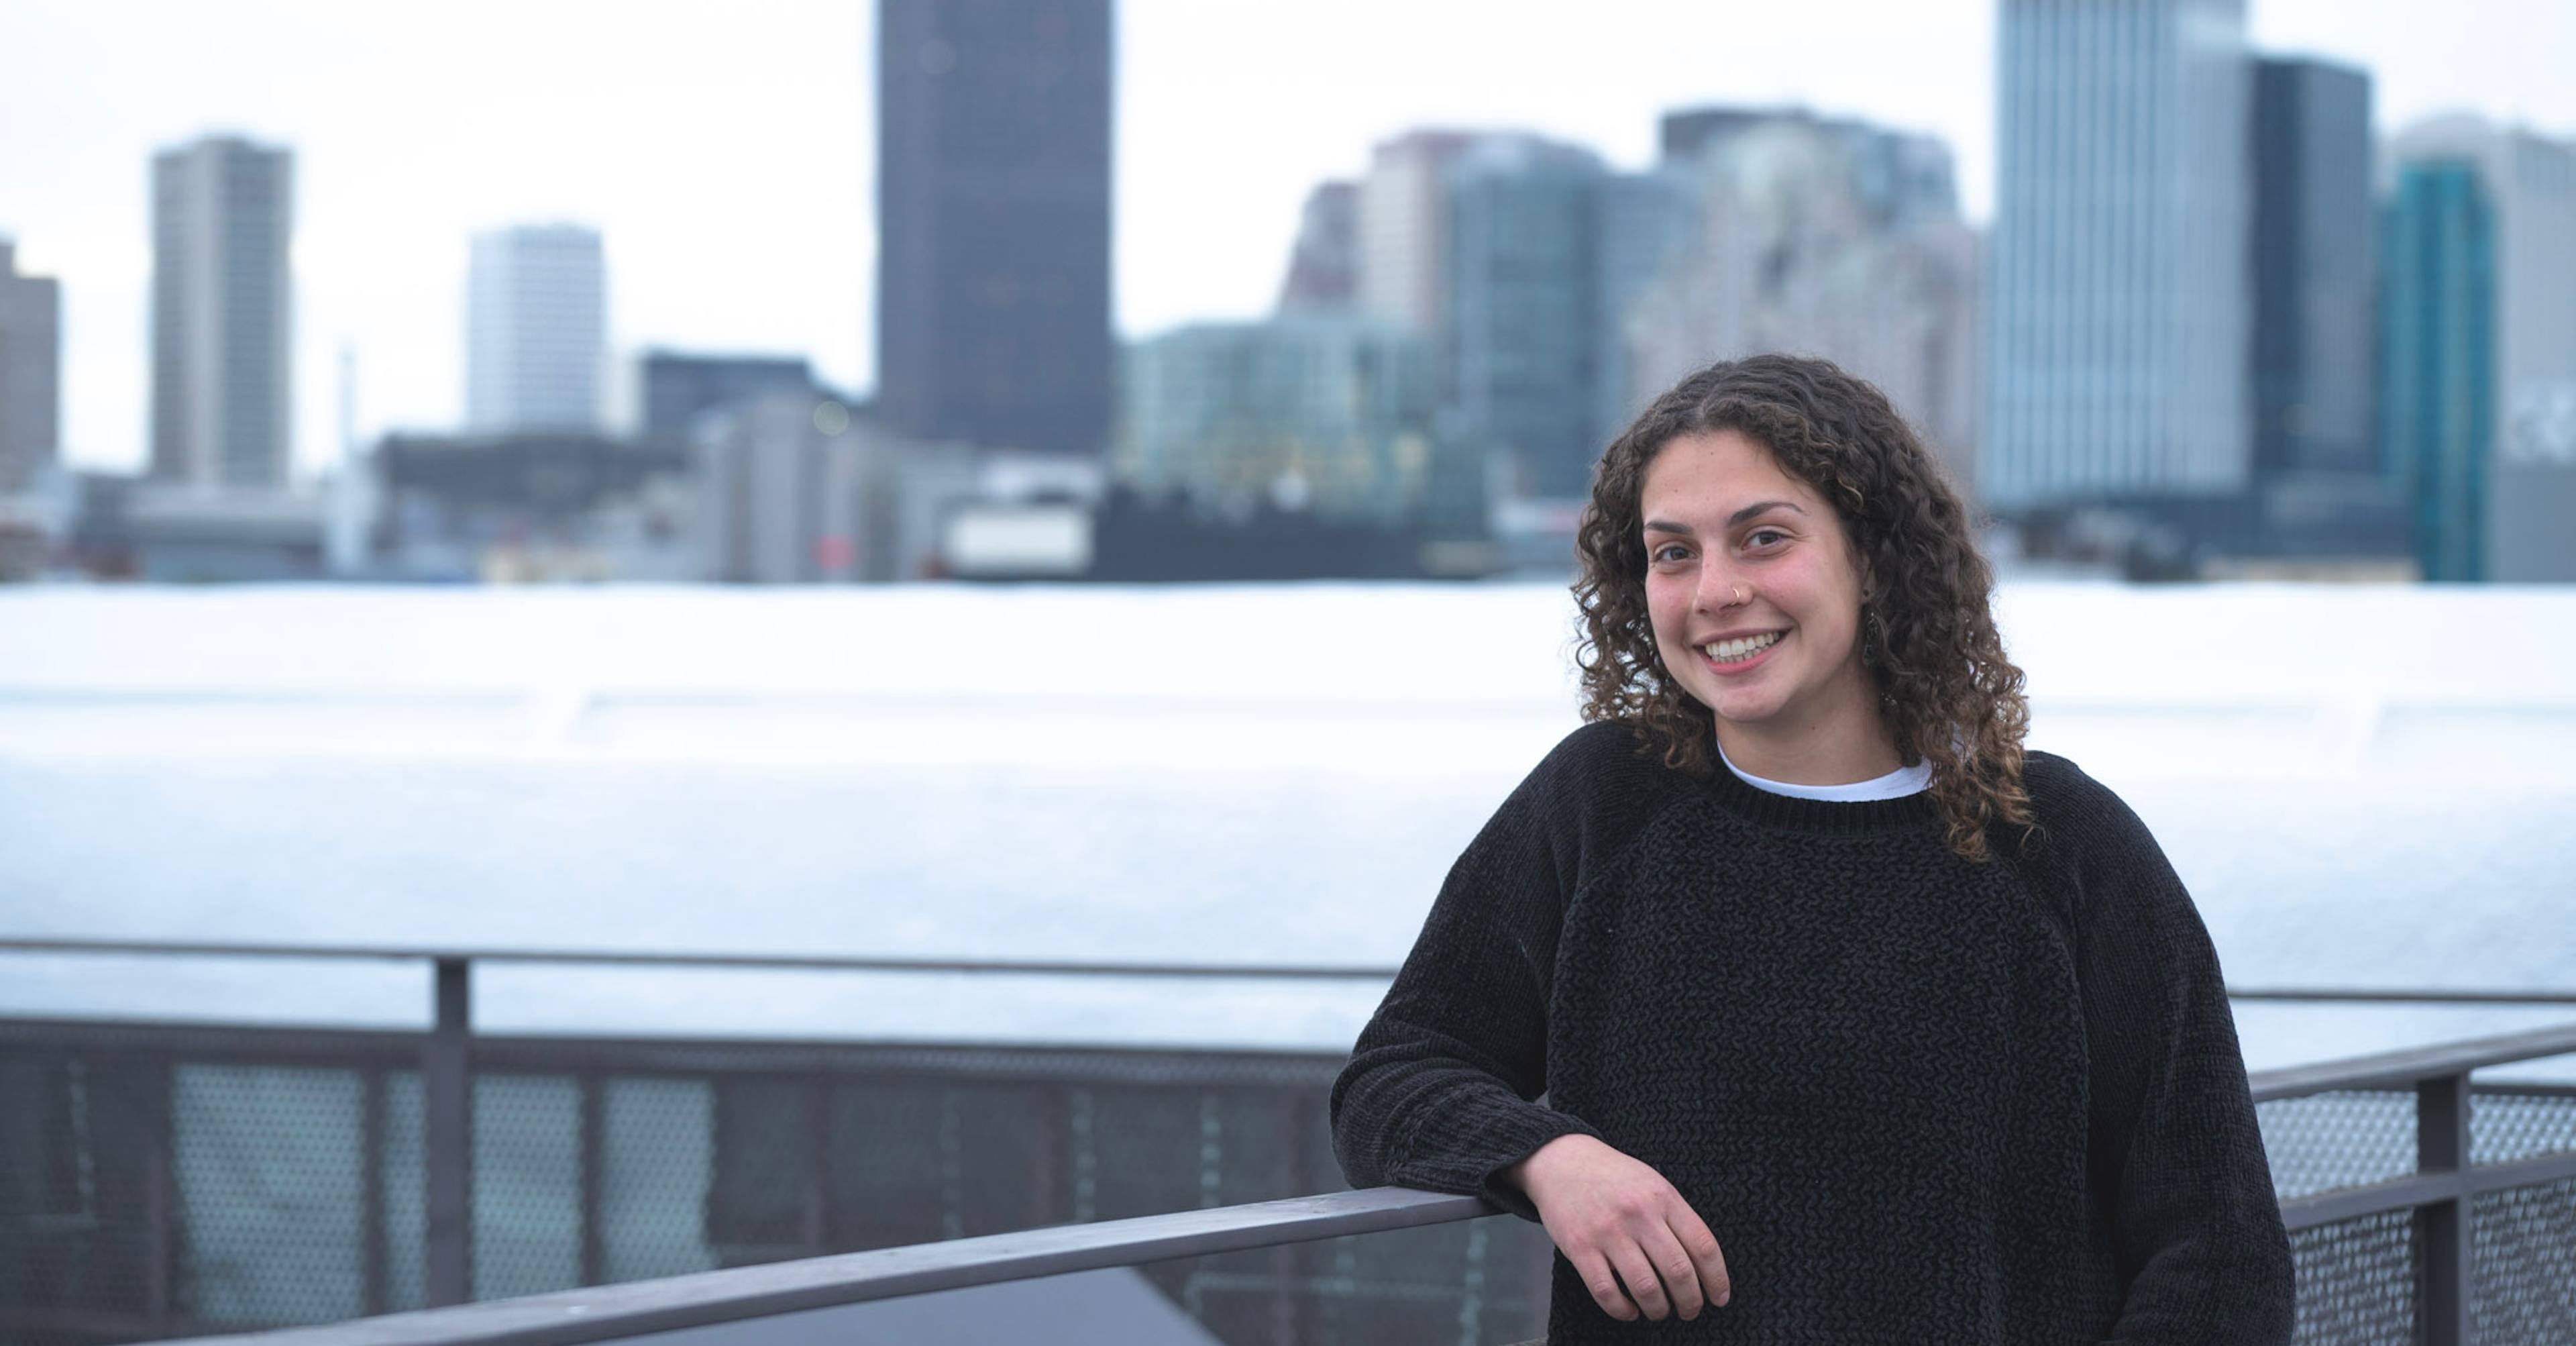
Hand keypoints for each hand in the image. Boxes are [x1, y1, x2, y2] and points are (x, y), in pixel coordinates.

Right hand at [1507, 1134, 1730, 1321]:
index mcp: (1663, 1197)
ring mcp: (1608, 1231)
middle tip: (1690, 1311)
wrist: (1562, 1161)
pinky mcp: (1580, 1247)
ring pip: (1646, 1288)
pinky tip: (1629, 1310)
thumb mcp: (1653, 1184)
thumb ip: (1677, 1218)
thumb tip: (1703, 1266)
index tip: (1718, 1298)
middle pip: (1678, 1272)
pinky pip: (1606, 1292)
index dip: (1717, 1279)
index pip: (1703, 1246)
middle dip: (1690, 1302)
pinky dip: (1623, 1310)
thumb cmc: (1614, 1178)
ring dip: (1658, 1310)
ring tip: (1659, 1311)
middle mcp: (1639, 1213)